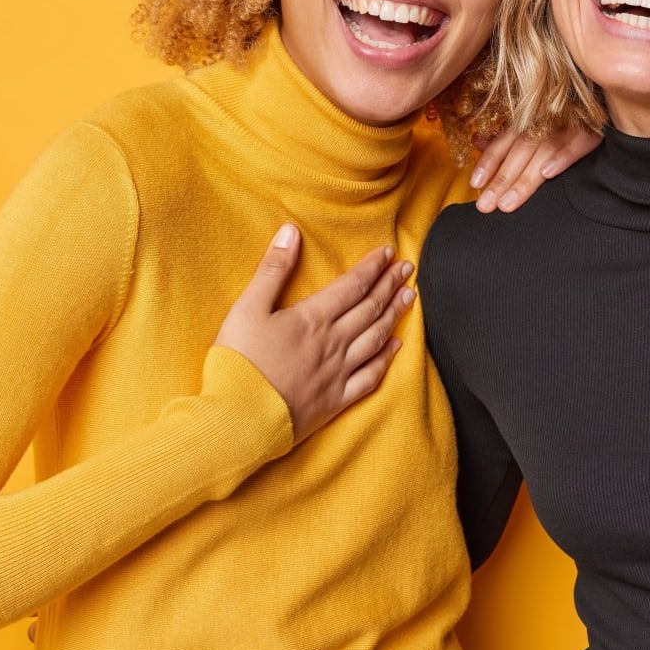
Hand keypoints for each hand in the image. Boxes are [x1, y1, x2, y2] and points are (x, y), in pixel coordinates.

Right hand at [214, 225, 413, 444]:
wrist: (239, 418)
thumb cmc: (240, 361)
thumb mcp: (248, 307)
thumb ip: (272, 269)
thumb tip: (291, 232)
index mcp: (313, 318)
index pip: (352, 285)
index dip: (372, 266)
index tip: (388, 252)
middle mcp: (333, 342)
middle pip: (370, 307)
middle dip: (391, 284)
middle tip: (408, 268)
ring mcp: (338, 372)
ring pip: (376, 337)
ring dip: (394, 314)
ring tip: (409, 298)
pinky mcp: (336, 400)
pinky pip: (370, 376)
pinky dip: (386, 359)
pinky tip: (396, 347)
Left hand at [470, 122, 599, 212]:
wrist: (607, 91)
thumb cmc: (567, 110)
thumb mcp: (535, 118)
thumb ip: (507, 134)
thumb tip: (477, 141)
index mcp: (531, 117)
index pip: (505, 140)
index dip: (489, 162)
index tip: (475, 184)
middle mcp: (548, 117)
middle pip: (521, 150)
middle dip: (502, 179)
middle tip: (486, 206)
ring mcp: (572, 120)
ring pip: (544, 150)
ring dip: (526, 178)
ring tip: (508, 203)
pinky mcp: (597, 126)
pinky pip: (580, 141)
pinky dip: (564, 155)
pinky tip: (548, 173)